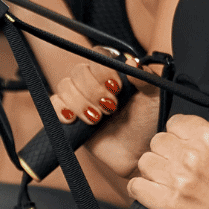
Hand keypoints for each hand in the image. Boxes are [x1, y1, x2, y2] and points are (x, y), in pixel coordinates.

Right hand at [49, 57, 157, 176]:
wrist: (140, 152)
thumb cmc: (150, 123)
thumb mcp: (155, 98)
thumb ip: (145, 78)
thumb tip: (131, 62)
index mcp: (113, 72)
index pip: (97, 56)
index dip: (102, 70)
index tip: (115, 87)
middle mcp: (94, 82)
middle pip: (79, 71)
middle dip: (93, 90)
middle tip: (111, 108)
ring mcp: (80, 99)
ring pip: (64, 86)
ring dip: (79, 102)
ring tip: (97, 119)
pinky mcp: (70, 117)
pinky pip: (53, 104)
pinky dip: (59, 108)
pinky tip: (72, 119)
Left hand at [128, 114, 208, 208]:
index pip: (175, 122)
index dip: (178, 134)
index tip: (182, 144)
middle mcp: (191, 155)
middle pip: (157, 141)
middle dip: (164, 152)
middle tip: (175, 165)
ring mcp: (178, 180)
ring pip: (145, 162)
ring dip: (152, 171)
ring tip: (164, 180)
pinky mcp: (169, 204)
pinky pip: (137, 187)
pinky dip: (141, 190)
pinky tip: (152, 193)